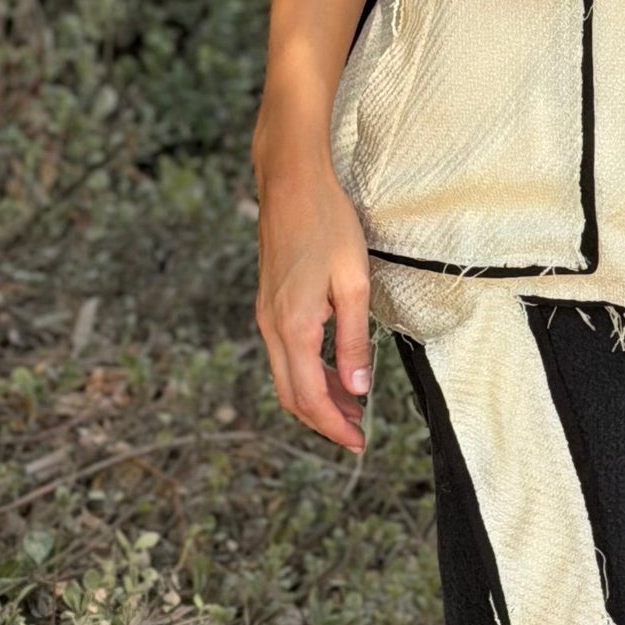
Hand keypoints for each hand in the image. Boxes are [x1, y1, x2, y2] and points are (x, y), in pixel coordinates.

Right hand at [254, 153, 373, 452]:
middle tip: (357, 433)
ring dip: (316, 397)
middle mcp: (272, 326)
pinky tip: (333, 369)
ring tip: (352, 407)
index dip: (334, 426)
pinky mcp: (269, 303)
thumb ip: (353, 339)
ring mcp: (266, 315)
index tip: (358, 443)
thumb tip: (358, 389)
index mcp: (294, 326)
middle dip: (324, 420)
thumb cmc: (327, 223)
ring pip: (286, 376)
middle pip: (291, 395)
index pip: (310, 397)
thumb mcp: (352, 283)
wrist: (291, 182)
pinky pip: (285, 354)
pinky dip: (307, 373)